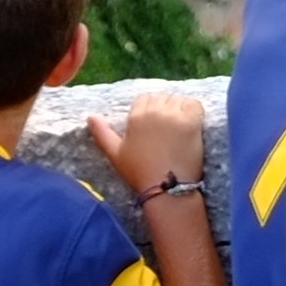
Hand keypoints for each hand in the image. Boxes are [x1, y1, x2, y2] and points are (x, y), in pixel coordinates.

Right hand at [89, 92, 208, 192]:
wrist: (166, 188)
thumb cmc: (139, 173)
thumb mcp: (115, 154)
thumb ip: (102, 133)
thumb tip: (90, 117)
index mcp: (136, 116)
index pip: (145, 98)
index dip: (150, 109)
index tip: (155, 125)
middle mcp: (155, 111)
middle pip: (162, 98)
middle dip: (165, 109)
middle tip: (169, 129)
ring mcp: (175, 116)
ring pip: (178, 100)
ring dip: (180, 109)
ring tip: (180, 128)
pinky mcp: (192, 122)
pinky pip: (194, 105)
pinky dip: (194, 111)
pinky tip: (192, 124)